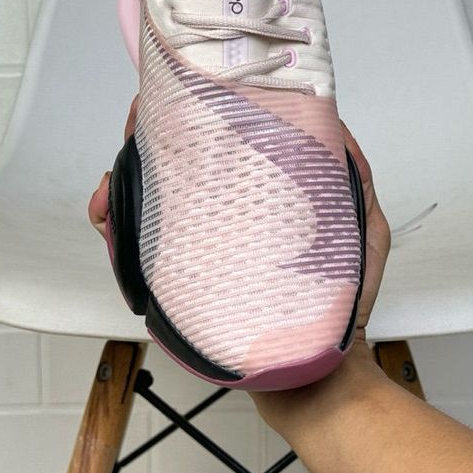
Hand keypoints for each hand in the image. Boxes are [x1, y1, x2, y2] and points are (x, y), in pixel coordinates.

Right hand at [87, 97, 391, 430]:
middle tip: (134, 130)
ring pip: (152, 205)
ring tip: (113, 183)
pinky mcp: (185, 277)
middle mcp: (230, 220)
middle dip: (149, 144)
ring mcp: (205, 247)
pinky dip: (116, 228)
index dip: (200, 118)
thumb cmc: (344, 306)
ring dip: (125, 184)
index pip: (227, 148)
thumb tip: (334, 127)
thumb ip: (355, 182)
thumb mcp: (363, 233)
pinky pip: (139, 249)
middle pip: (181, 171)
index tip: (182, 97)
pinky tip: (109, 215)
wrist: (312, 375)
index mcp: (265, 201)